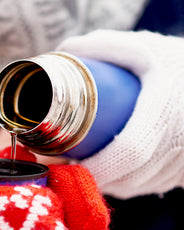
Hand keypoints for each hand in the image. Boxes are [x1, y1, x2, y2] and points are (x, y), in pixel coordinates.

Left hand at [58, 30, 183, 196]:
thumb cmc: (174, 59)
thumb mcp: (140, 47)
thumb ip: (101, 45)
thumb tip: (59, 52)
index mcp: (167, 106)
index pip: (131, 149)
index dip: (102, 165)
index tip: (75, 165)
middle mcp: (183, 137)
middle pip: (135, 175)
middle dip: (100, 178)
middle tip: (72, 168)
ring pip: (148, 184)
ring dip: (116, 184)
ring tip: (89, 170)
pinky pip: (162, 184)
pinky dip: (137, 184)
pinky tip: (119, 178)